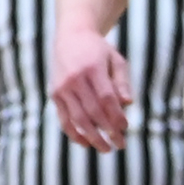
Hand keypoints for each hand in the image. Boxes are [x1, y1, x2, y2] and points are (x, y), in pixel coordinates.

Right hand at [52, 30, 132, 151]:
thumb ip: (122, 81)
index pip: (106, 98)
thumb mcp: (115, 59)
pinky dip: (74, 134)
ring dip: (92, 137)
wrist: (71, 36)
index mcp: (92, 68)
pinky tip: (86, 143)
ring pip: (78, 119)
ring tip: (106, 148)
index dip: (116, 116)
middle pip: (93, 111)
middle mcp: (75, 79)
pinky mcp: (55, 95)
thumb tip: (128, 103)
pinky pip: (64, 120)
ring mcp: (62, 88)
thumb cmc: (98, 50)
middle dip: (108, 131)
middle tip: (120, 144)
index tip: (126, 128)